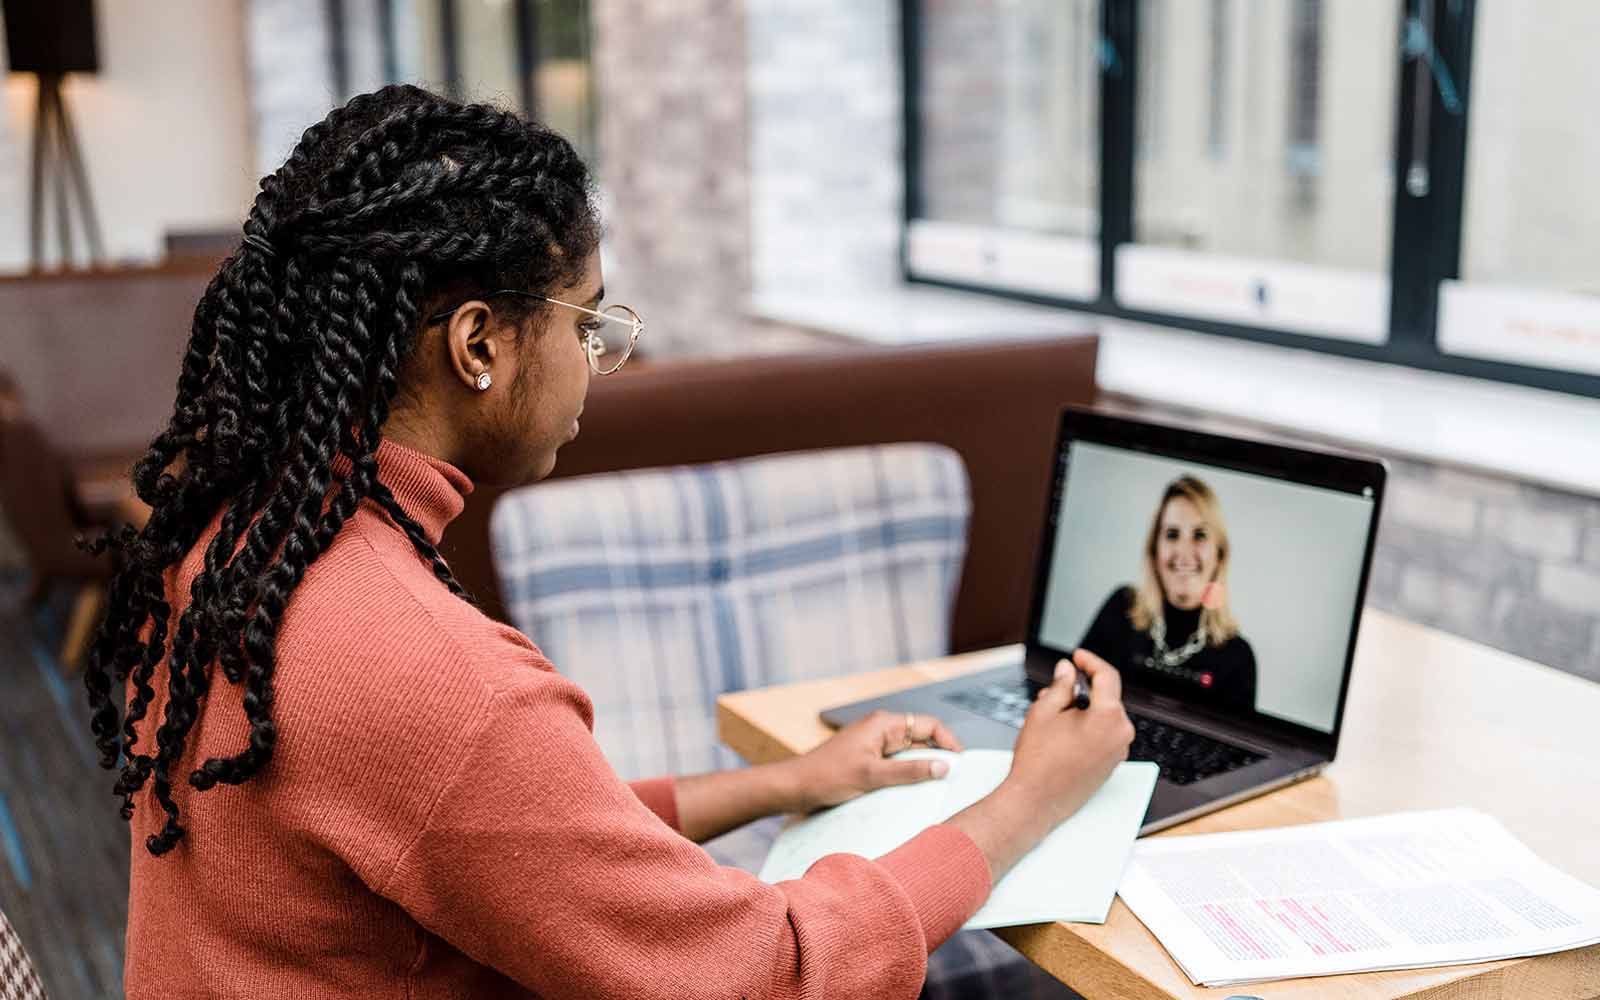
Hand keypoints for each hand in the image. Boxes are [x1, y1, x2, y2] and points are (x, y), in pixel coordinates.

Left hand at [783, 709, 964, 811]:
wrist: (795, 786)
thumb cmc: (827, 776)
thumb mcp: (873, 776)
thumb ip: (910, 771)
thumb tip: (943, 766)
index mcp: (884, 724)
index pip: (928, 725)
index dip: (948, 742)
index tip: (961, 762)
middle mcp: (881, 730)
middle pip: (921, 739)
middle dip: (938, 757)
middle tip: (953, 780)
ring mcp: (875, 745)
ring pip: (910, 754)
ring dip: (922, 768)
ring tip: (935, 788)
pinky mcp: (869, 760)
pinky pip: (896, 765)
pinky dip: (907, 775)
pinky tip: (911, 791)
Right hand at [946, 649, 1133, 880]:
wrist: (1036, 801)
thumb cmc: (1038, 761)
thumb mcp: (1044, 711)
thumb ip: (1060, 685)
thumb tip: (1067, 671)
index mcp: (1109, 716)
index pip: (1106, 676)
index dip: (1090, 661)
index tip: (1077, 657)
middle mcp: (1120, 734)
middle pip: (1106, 697)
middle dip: (1082, 689)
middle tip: (1056, 687)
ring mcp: (1117, 752)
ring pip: (1103, 717)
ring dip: (1082, 709)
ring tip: (1052, 712)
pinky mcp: (1110, 765)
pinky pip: (1103, 735)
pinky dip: (1087, 727)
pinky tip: (1062, 731)